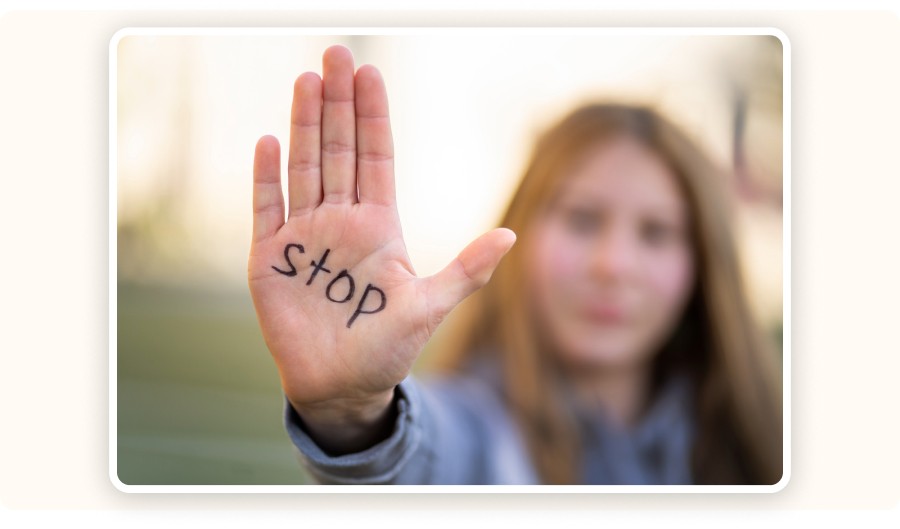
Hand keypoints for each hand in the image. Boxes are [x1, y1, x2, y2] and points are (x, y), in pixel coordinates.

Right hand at [248, 46, 514, 448]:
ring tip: (306, 81)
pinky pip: (266, 208)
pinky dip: (266, 177)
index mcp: (378, 226)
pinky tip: (269, 142)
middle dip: (336, 103)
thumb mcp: (430, 306)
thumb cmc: (386, 348)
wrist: (340, 385)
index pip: (375, 158)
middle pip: (337, 150)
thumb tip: (511, 235)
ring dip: (304, 125)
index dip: (372, 116)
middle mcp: (340, 222)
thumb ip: (466, 270)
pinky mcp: (270, 258)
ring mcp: (303, 236)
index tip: (371, 75)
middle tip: (336, 55)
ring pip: (303, 168)